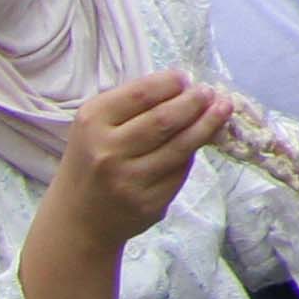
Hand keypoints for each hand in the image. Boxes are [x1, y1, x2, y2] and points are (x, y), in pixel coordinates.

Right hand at [45, 72, 227, 254]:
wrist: (75, 220)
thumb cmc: (91, 161)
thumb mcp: (97, 127)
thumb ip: (134, 105)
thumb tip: (186, 86)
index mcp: (92, 122)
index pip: (142, 93)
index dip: (170, 82)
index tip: (186, 78)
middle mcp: (107, 151)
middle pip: (165, 119)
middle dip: (195, 101)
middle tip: (210, 92)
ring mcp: (128, 180)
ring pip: (181, 146)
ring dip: (208, 124)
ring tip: (223, 108)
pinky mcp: (148, 203)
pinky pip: (181, 171)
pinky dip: (193, 153)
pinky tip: (201, 141)